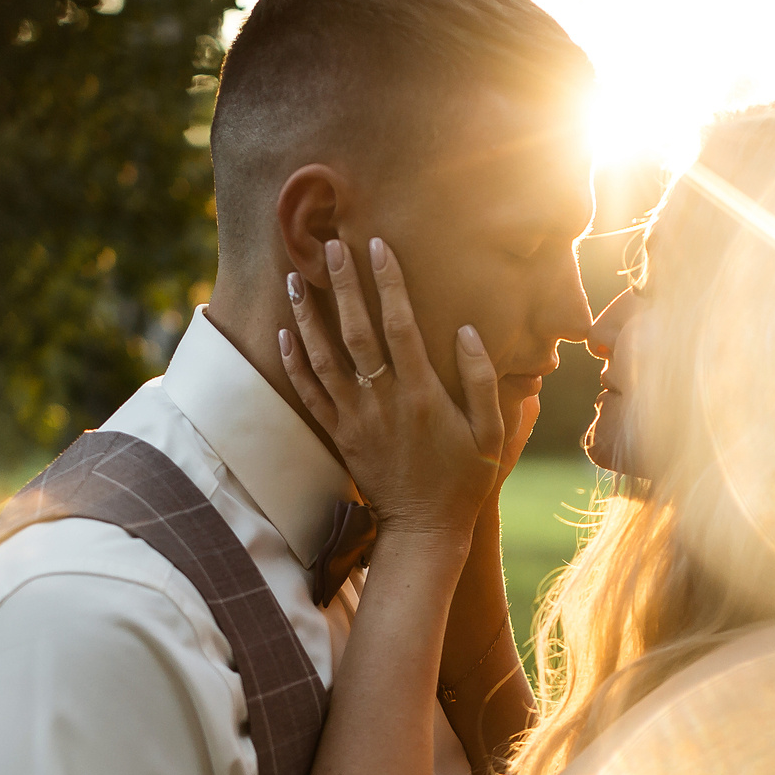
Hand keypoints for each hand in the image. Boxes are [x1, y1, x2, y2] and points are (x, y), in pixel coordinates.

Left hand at [280, 236, 505, 541]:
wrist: (424, 529)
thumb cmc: (464, 479)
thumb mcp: (492, 433)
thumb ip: (483, 381)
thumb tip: (467, 331)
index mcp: (422, 393)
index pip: (401, 324)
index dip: (388, 282)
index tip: (377, 246)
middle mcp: (383, 400)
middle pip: (356, 331)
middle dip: (342, 285)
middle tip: (330, 245)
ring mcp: (356, 418)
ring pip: (324, 358)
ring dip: (307, 316)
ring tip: (295, 277)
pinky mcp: (339, 436)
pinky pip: (310, 395)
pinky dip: (294, 363)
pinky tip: (283, 333)